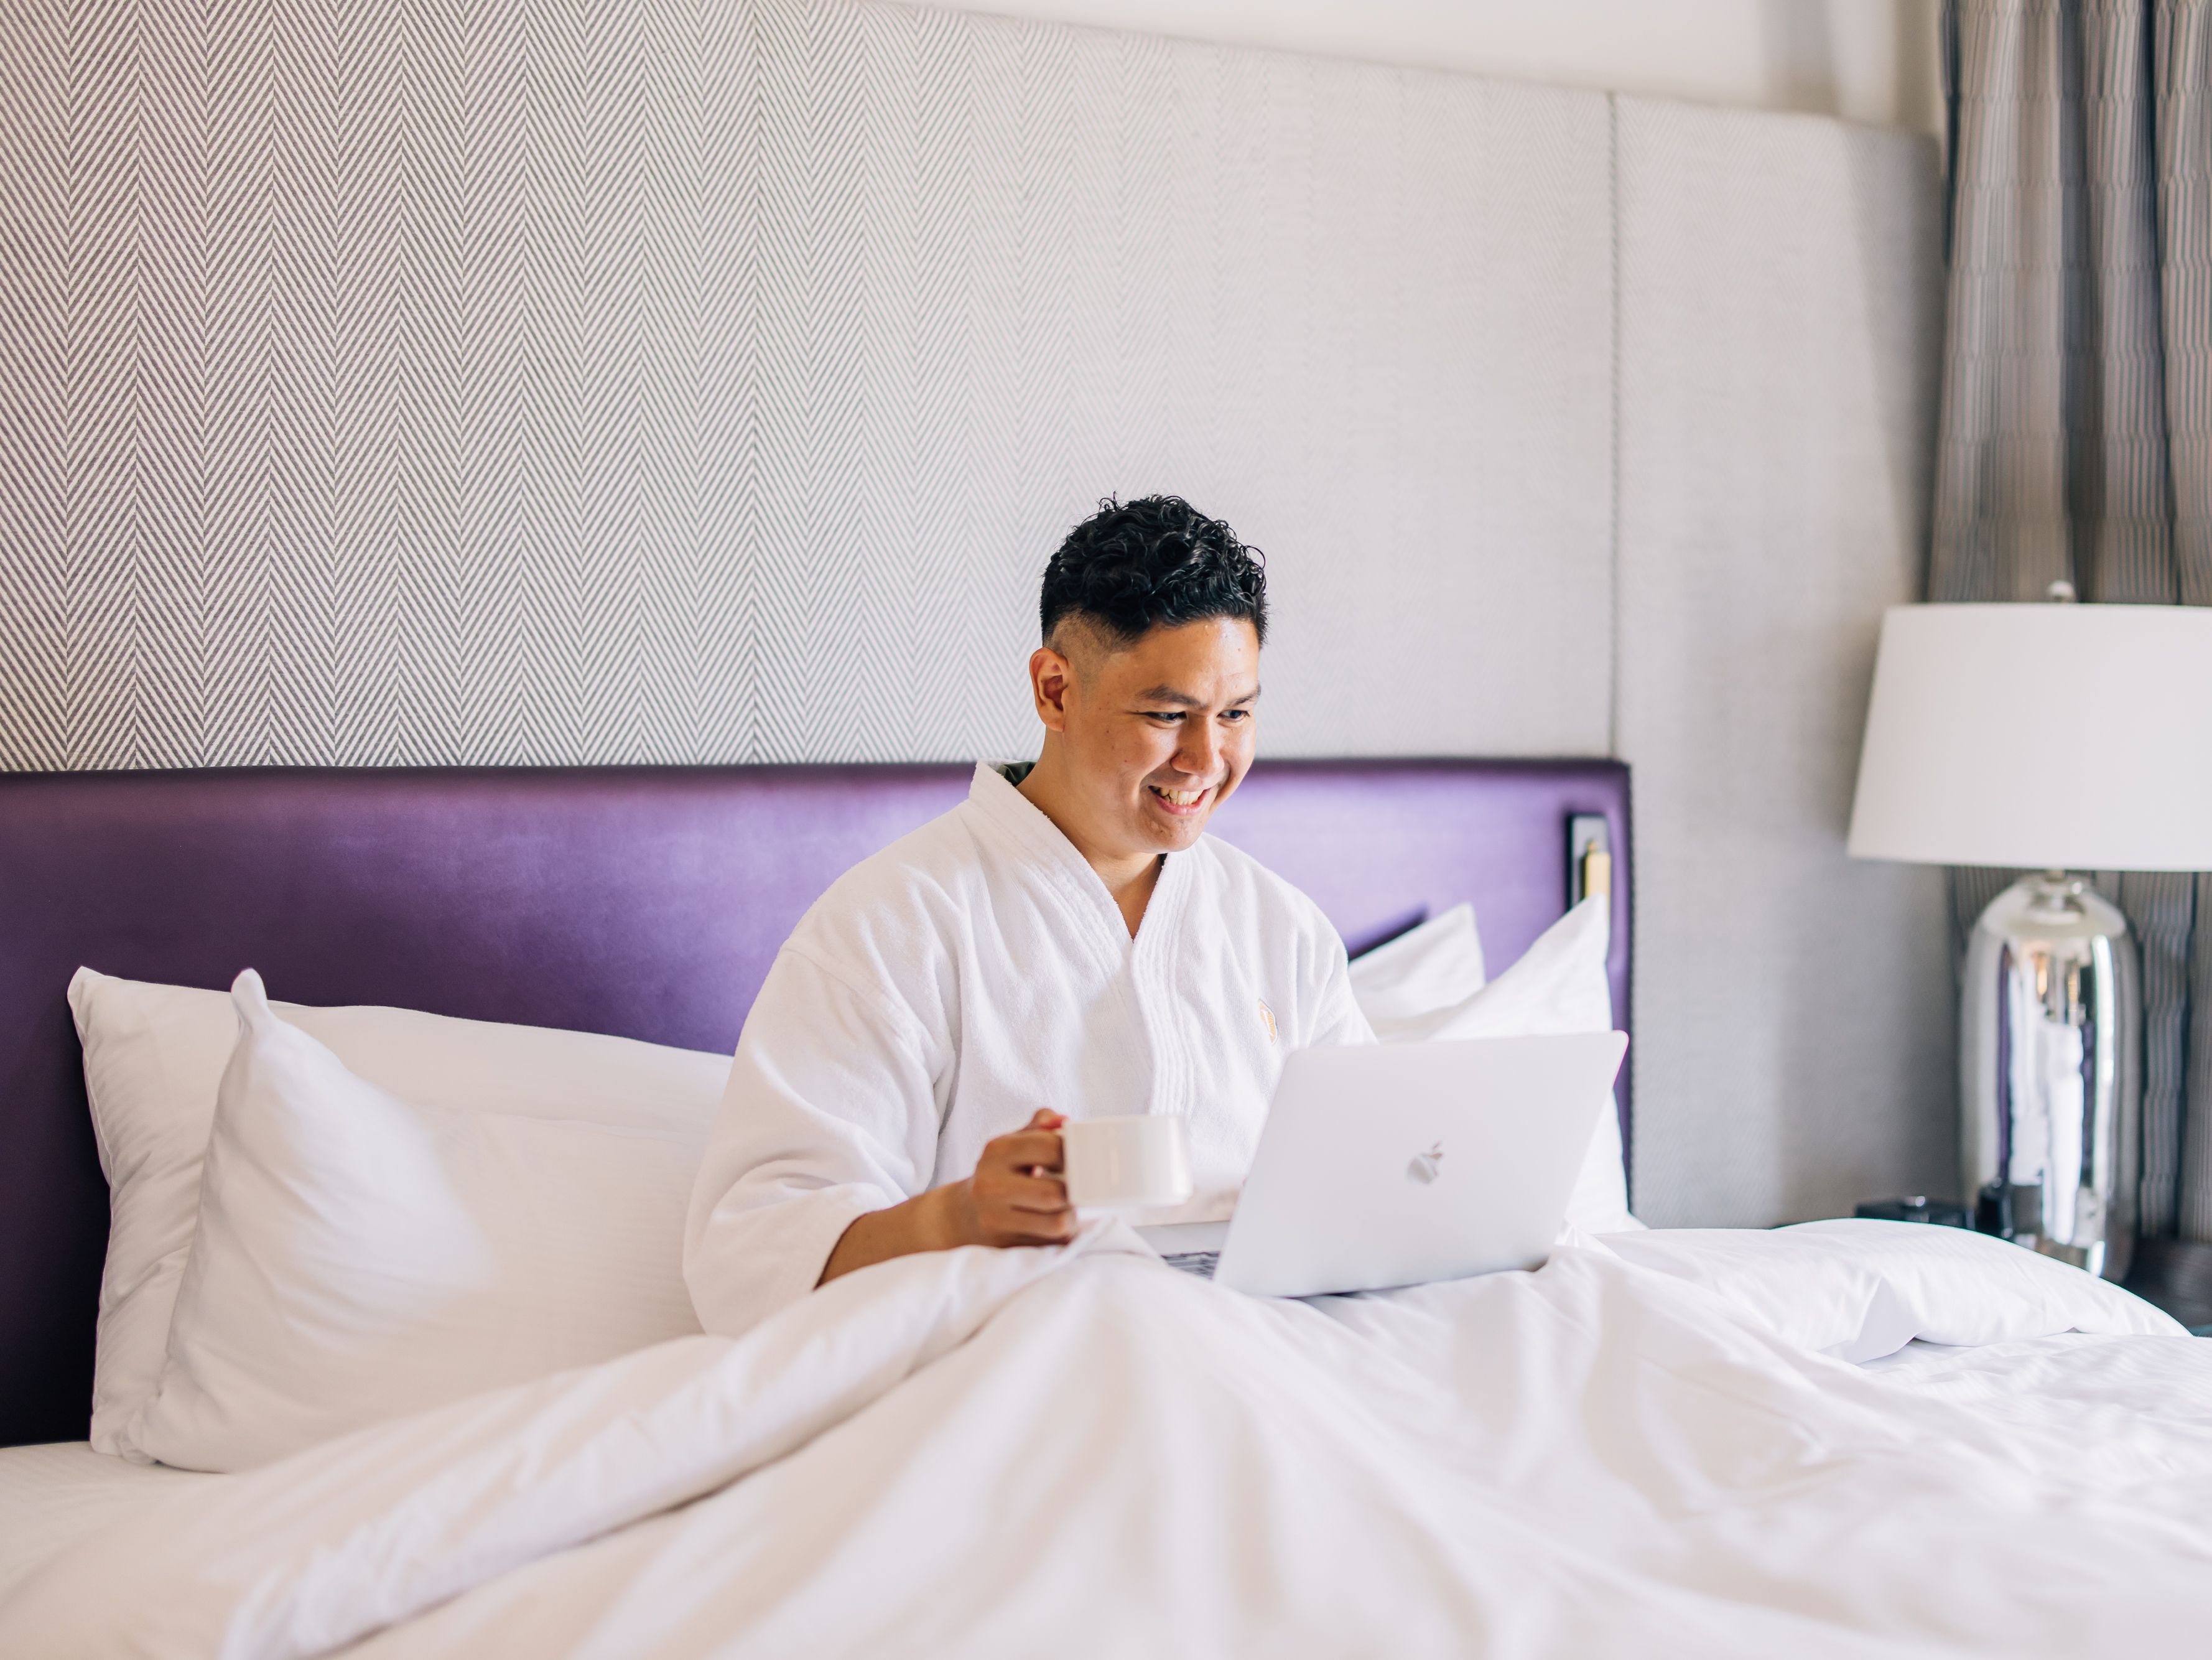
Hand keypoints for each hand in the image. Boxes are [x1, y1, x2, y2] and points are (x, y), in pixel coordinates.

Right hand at [819, 1109, 1074, 1284]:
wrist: (961, 1216)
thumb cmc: (998, 1173)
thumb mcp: (1012, 1143)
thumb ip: (1040, 1126)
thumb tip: (1065, 1121)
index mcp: (997, 1150)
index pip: (1052, 1148)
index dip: (1076, 1155)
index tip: (1083, 1159)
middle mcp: (992, 1185)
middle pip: (1056, 1192)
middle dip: (1075, 1191)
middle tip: (1077, 1187)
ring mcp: (996, 1219)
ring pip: (1058, 1223)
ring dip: (1071, 1216)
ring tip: (1065, 1207)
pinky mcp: (1005, 1246)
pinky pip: (1051, 1243)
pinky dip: (1060, 1235)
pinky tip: (1050, 1222)